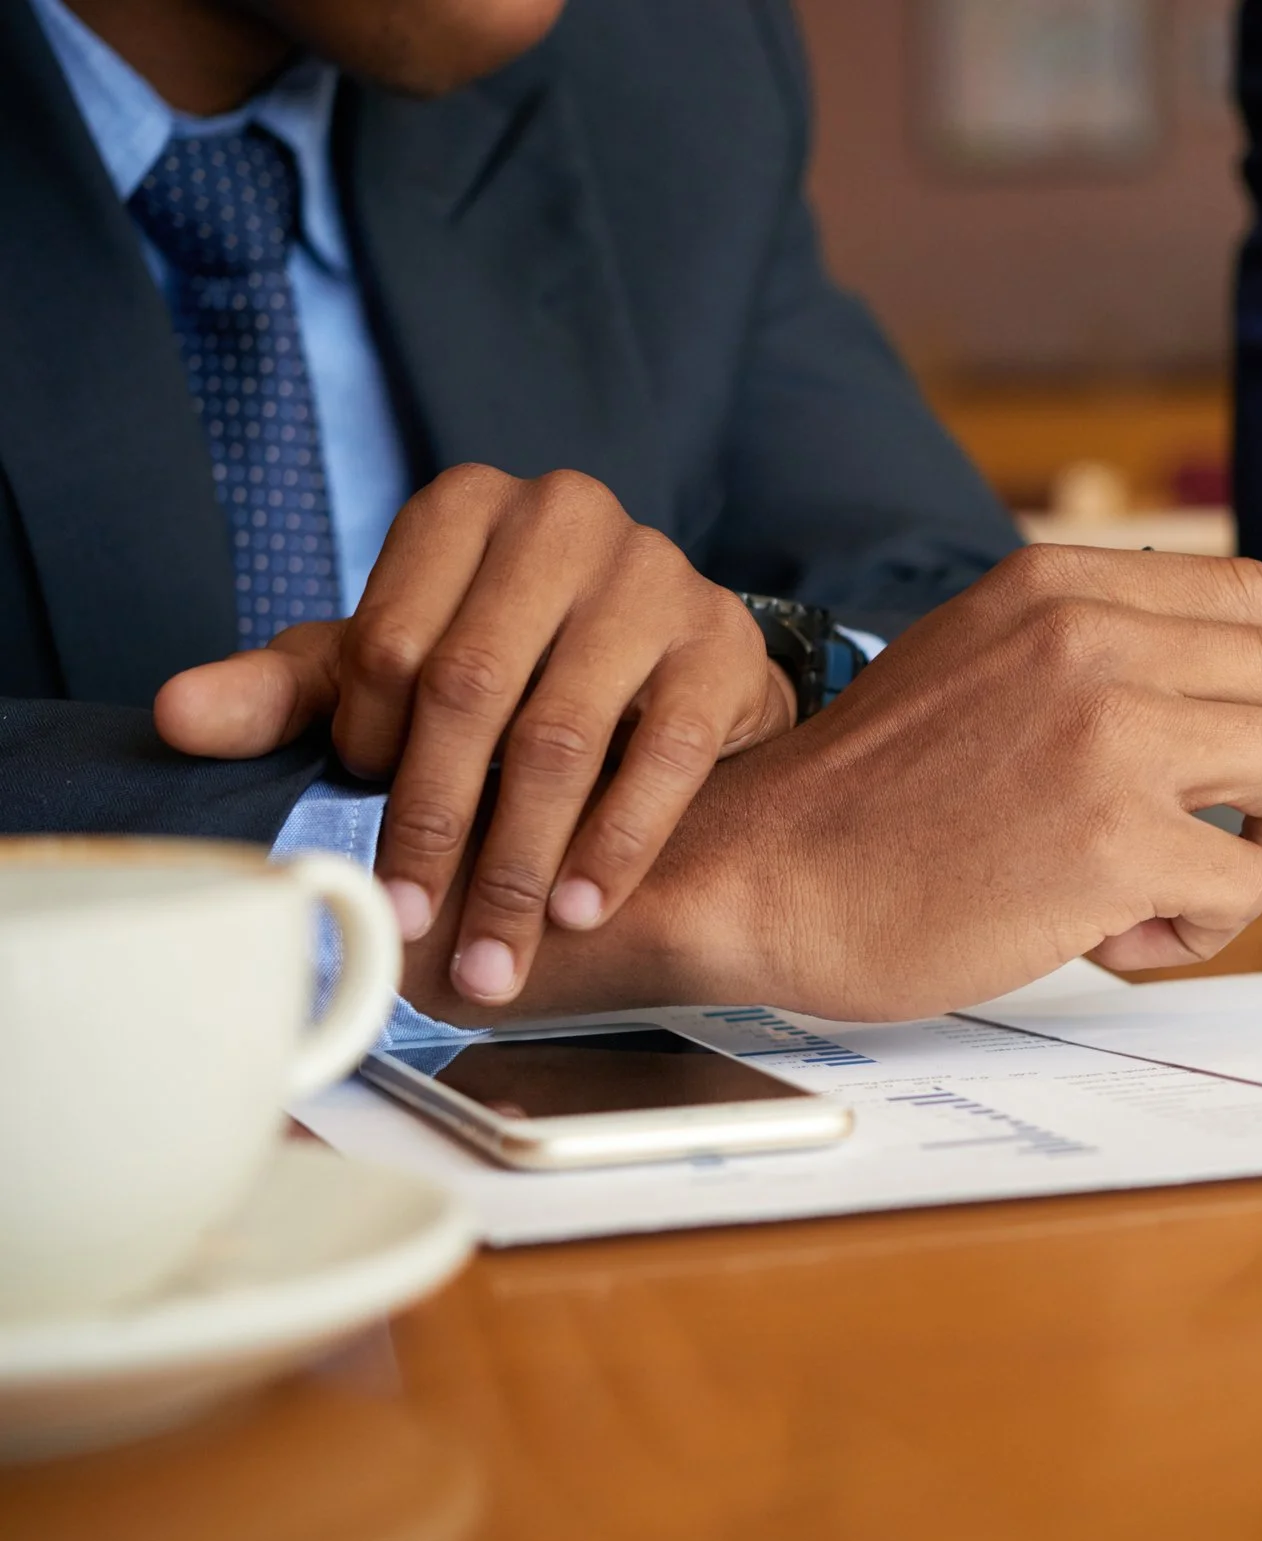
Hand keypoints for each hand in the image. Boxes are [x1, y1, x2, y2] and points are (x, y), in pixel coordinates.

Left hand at [156, 465, 794, 1004]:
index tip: (366, 825)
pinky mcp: (722, 638)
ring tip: (498, 949)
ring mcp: (654, 573)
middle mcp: (562, 517)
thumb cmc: (516, 661)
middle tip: (418, 925)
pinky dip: (617, 844)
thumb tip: (177, 717)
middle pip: (472, 688)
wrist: (665, 662)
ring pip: (563, 733)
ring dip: (523, 862)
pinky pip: (665, 754)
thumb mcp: (397, 666)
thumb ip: (289, 693)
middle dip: (436, 828)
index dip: (370, 751)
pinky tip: (584, 906)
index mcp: (465, 509)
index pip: (392, 643)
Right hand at [395, 545, 1261, 1025]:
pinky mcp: (1113, 839)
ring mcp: (1107, 733)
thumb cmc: (871, 804)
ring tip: (1183, 892)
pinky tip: (1117, 935)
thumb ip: (1103, 661)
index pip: (1255, 598)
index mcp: (1060, 587)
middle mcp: (1091, 637)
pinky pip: (1247, 883)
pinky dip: (1206, 927)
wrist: (760, 873)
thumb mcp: (986, 669)